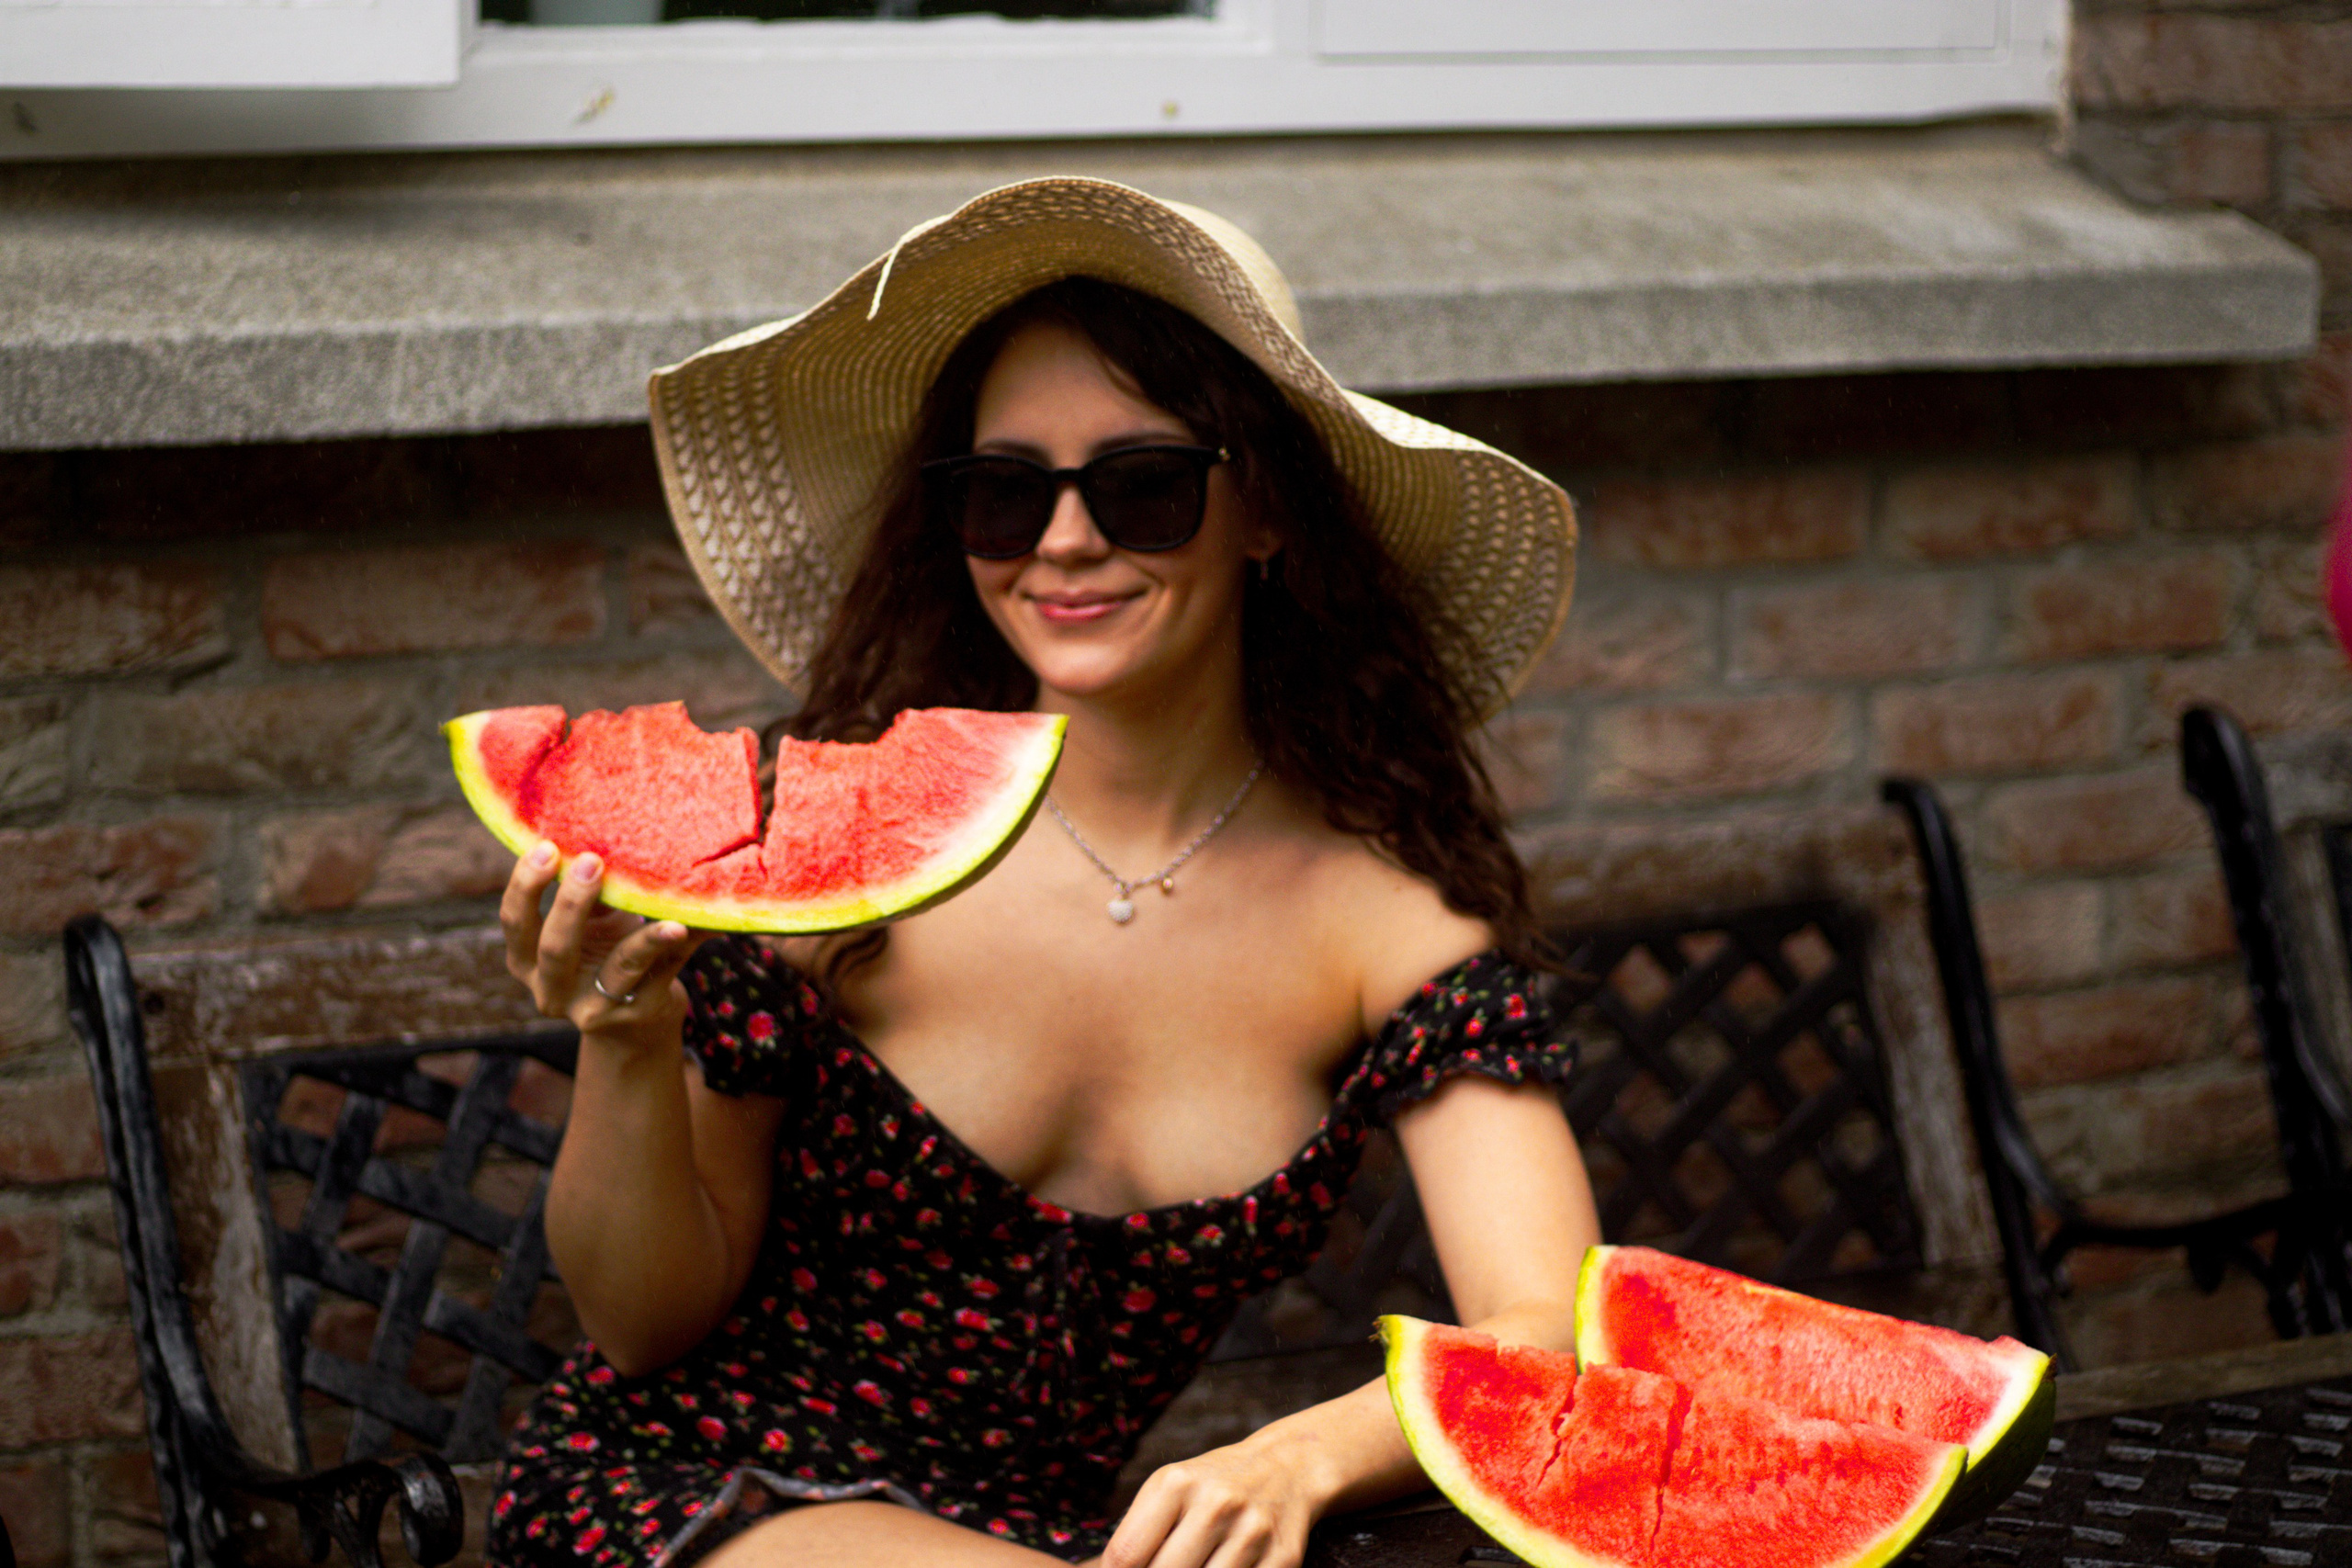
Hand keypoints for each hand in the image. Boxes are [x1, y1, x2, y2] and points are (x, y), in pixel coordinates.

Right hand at [501, 842, 707, 1044]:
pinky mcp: (638, 1012)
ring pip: (620, 966)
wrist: (634, 1018)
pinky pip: (663, 971)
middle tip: (591, 861)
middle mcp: (552, 990)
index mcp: (527, 960)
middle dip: (571, 903)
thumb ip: (583, 890)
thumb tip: (597, 828)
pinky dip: (681, 944)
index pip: (514, 922)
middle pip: (555, 947)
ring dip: (646, 937)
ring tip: (670, 914)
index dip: (526, 885)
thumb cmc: (604, 951)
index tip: (547, 846)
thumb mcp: (587, 923)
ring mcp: (595, 1008)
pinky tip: (700, 924)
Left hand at [1102, 1432, 1333, 1567]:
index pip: (1126, 1556)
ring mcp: (1252, 1532)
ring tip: (1194, 1564)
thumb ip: (1137, 1535)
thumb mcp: (1168, 1490)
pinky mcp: (1283, 1558)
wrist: (1286, 1468)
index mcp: (1176, 1483)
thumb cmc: (1210, 1487)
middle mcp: (1216, 1503)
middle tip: (1165, 1566)